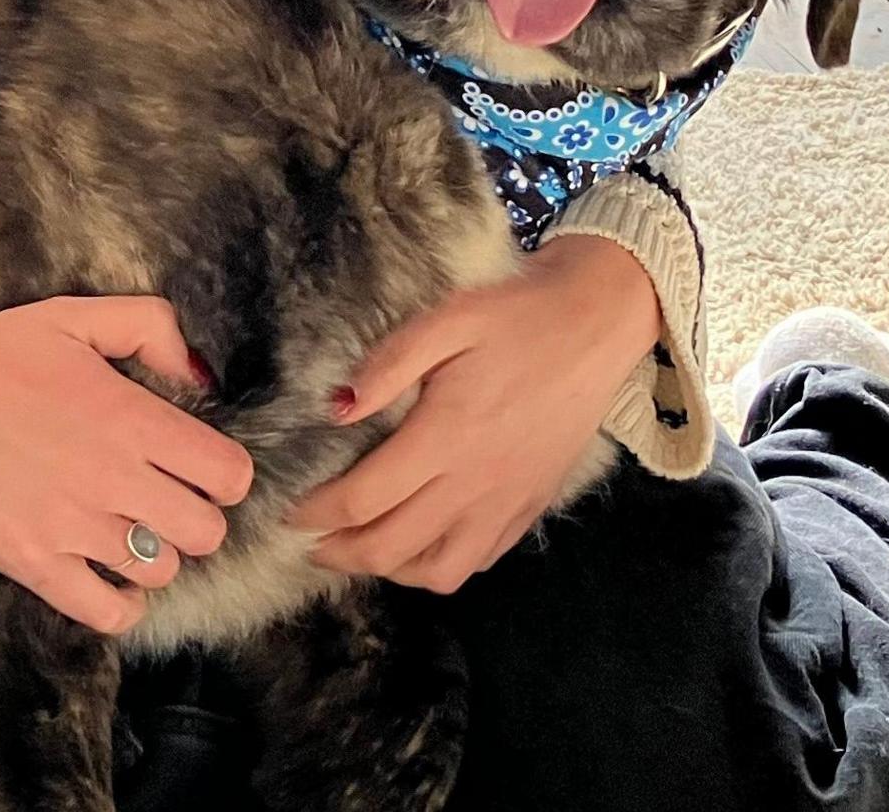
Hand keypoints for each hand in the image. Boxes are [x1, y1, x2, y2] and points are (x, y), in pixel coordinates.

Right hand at [0, 293, 252, 635]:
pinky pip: (106, 612)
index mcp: (130, 417)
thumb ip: (150, 327)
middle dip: (195, 521)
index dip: (221, 476)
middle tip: (163, 505)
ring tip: (126, 535)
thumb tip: (197, 375)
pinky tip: (106, 578)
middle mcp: (112, 476)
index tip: (195, 470)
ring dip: (152, 556)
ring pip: (161, 572)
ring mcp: (71, 525)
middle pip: (206, 534)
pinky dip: (119, 604)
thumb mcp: (74, 315)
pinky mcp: (30, 561)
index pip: (228, 475)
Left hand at [287, 235, 657, 592]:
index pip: (365, 499)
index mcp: (447, 437)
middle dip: (341, 554)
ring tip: (360, 550)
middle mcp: (476, 483)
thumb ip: (388, 365)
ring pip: (439, 571)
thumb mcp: (448, 320)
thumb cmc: (518, 317)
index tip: (290, 511)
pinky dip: (440, 567)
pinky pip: (479, 561)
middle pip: (393, 547)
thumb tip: (336, 408)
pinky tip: (420, 545)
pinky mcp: (531, 508)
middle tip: (310, 544)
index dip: (318, 514)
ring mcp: (507, 503)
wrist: (597, 326)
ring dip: (390, 570)